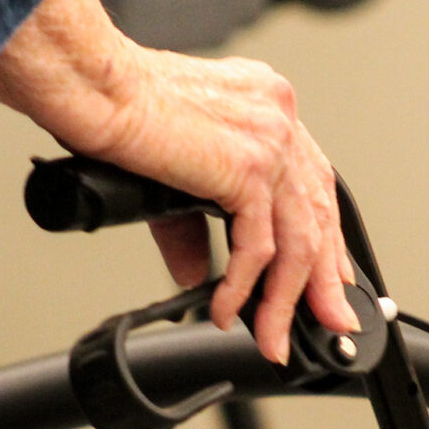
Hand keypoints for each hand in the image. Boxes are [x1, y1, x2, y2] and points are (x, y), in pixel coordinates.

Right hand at [0, 0, 359, 363]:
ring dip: (285, 300)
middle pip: (318, 213)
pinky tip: (225, 311)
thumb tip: (195, 272)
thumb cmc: (118, 108)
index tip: (332, 274)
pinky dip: (241, 288)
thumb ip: (192, 226)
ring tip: (273, 338)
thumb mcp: (173, 173)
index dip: (327, 233)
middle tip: (329, 321)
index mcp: (267, 104)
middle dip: (324, 280)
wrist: (96, 90)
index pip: (314, 179)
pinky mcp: (247, 169)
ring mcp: (269, 142)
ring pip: (296, 240)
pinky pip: (256, 248)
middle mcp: (277, 116)